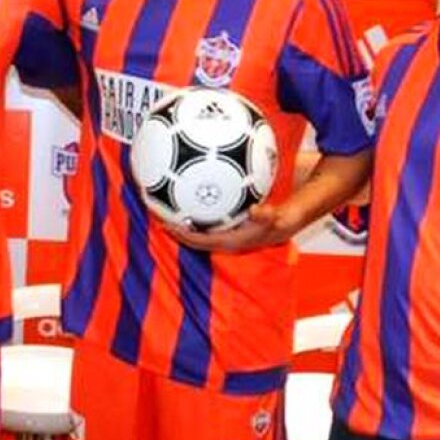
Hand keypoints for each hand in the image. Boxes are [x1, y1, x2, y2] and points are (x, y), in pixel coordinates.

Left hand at [164, 203, 301, 253]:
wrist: (283, 224)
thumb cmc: (276, 221)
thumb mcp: (276, 218)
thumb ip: (266, 215)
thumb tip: (256, 210)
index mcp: (229, 241)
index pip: (200, 241)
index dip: (183, 236)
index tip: (168, 226)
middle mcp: (222, 240)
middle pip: (192, 239)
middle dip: (174, 231)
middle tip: (156, 217)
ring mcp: (222, 235)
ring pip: (195, 231)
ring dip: (179, 223)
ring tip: (161, 209)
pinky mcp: (223, 228)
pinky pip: (202, 223)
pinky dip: (192, 215)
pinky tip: (183, 198)